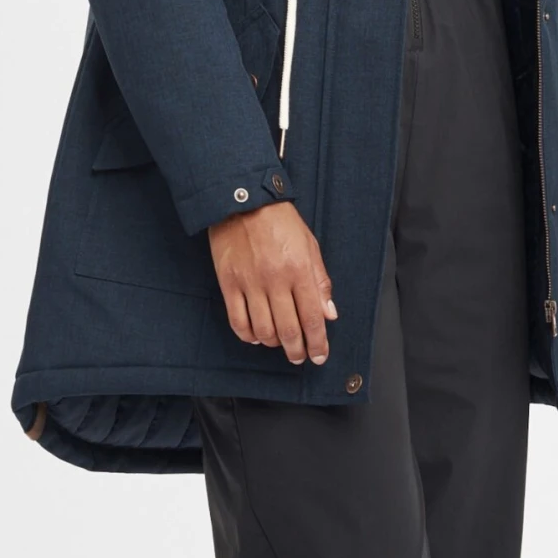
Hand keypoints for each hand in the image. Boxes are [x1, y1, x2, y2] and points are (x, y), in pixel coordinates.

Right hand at [208, 202, 337, 364]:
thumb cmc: (279, 221)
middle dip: (297, 350)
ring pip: (263, 330)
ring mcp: (250, 283)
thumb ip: (320, 282)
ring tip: (279, 344)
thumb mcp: (310, 246)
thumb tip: (329, 313)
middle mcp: (276, 280)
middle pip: (289, 330)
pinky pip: (238, 320)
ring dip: (273, 344)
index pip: (313, 317)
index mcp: (300, 270)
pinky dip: (248, 335)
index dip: (318, 342)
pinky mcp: (229, 283)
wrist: (242, 200)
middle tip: (300, 357)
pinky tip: (256, 336)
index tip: (319, 355)